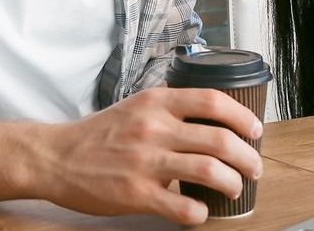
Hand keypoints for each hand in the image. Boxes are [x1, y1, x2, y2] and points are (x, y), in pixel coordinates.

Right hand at [37, 86, 262, 223]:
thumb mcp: (137, 105)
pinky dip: (199, 212)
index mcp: (157, 102)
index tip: (255, 130)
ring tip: (236, 188)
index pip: (212, 101)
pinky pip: (180, 206)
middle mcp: (154, 127)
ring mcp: (146, 161)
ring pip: (207, 170)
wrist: (58, 156)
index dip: (241, 116)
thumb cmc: (101, 132)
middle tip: (255, 168)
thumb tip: (211, 117)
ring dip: (232, 182)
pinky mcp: (135, 193)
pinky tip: (202, 212)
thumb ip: (171, 108)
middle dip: (247, 157)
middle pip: (218, 139)